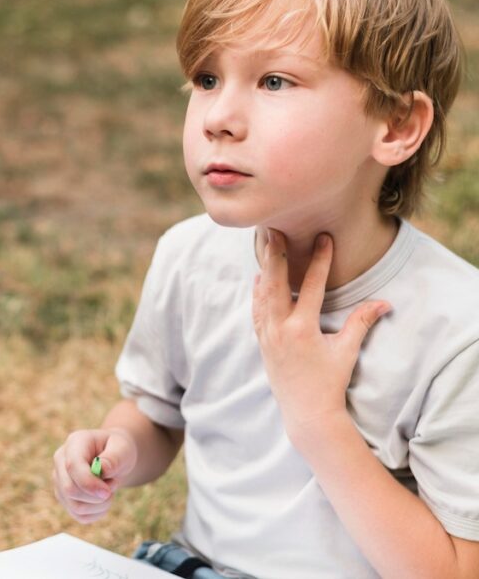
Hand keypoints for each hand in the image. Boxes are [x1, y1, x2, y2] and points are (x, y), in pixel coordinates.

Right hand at [51, 428, 136, 523]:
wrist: (113, 457)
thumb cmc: (118, 450)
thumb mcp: (123, 448)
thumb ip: (114, 458)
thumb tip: (102, 470)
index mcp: (74, 443)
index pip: (72, 466)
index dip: (89, 483)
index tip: (107, 492)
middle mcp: (60, 461)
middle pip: (70, 489)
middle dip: (96, 496)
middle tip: (113, 484)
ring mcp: (59, 481)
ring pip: (75, 506)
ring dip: (99, 505)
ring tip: (109, 490)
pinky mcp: (64, 498)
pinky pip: (80, 516)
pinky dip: (97, 513)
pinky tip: (103, 500)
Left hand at [252, 230, 389, 446]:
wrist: (306, 412)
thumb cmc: (330, 382)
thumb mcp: (347, 352)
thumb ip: (362, 323)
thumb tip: (385, 303)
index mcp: (301, 329)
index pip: (311, 286)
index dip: (318, 261)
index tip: (323, 238)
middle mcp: (279, 329)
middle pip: (274, 283)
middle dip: (275, 254)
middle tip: (273, 229)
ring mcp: (267, 335)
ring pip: (262, 294)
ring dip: (264, 268)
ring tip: (265, 245)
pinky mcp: (262, 342)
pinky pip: (256, 310)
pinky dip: (258, 292)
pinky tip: (259, 278)